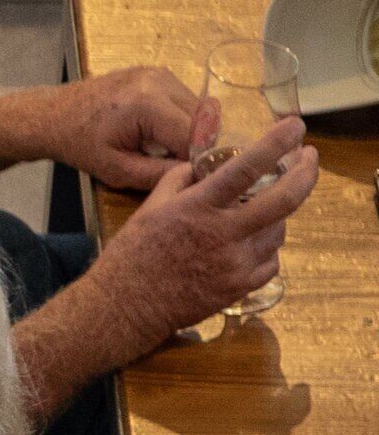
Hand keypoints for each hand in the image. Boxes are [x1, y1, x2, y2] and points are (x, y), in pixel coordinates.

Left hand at [55, 66, 214, 192]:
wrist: (53, 114)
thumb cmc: (78, 144)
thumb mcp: (115, 169)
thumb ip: (157, 174)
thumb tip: (194, 174)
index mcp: (148, 104)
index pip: (194, 135)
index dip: (193, 157)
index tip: (183, 173)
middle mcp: (160, 81)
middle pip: (202, 118)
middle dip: (193, 144)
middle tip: (171, 163)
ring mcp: (160, 72)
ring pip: (198, 107)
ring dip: (188, 130)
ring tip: (159, 147)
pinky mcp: (158, 72)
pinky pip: (185, 98)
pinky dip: (179, 118)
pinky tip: (156, 131)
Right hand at [95, 116, 318, 340]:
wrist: (124, 308)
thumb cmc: (133, 255)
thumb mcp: (150, 207)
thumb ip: (182, 180)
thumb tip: (208, 164)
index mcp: (197, 208)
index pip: (247, 168)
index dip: (278, 142)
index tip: (295, 126)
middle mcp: (222, 234)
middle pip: (285, 199)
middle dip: (307, 173)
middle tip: (310, 158)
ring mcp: (235, 263)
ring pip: (279, 230)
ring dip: (276, 216)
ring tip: (258, 214)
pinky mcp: (240, 287)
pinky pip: (271, 261)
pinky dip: (266, 249)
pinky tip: (250, 245)